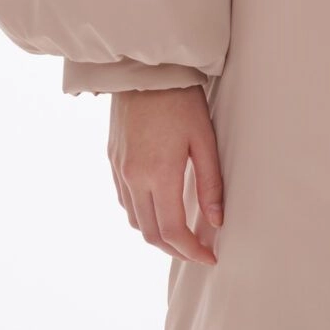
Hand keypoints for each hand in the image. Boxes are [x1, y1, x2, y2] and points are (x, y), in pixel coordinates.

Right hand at [107, 85, 223, 264]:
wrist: (146, 71)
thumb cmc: (182, 101)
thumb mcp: (204, 140)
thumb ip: (210, 183)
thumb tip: (216, 222)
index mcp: (159, 174)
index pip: (173, 231)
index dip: (191, 251)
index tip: (209, 257)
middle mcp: (133, 177)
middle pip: (151, 233)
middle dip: (175, 249)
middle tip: (198, 251)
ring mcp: (119, 170)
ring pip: (135, 220)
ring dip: (157, 235)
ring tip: (181, 234)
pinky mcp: (113, 160)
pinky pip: (125, 201)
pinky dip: (142, 215)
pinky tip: (159, 209)